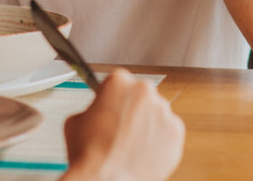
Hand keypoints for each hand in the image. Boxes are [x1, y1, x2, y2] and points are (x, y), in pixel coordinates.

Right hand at [62, 68, 184, 180]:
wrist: (106, 179)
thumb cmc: (89, 153)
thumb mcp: (75, 120)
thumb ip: (92, 108)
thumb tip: (98, 113)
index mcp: (118, 81)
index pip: (118, 82)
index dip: (112, 97)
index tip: (111, 107)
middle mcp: (144, 90)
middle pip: (140, 94)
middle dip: (132, 108)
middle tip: (120, 128)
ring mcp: (163, 111)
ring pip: (156, 113)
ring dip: (146, 123)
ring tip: (130, 144)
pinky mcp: (176, 131)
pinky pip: (168, 131)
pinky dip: (159, 140)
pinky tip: (143, 151)